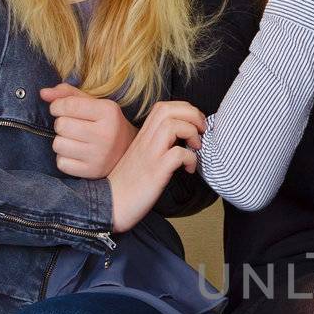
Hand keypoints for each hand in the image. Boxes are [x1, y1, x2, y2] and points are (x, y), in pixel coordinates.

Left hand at [40, 82, 137, 178]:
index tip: (61, 109)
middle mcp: (106, 134)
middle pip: (61, 125)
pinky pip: (62, 163)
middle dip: (61, 124)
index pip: (67, 105)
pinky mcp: (93, 172)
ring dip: (61, 141)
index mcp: (108, 112)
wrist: (128, 151)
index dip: (56, 106)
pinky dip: (64, 158)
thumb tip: (43, 93)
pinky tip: (76, 154)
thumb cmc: (104, 123)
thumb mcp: (93, 103)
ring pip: (58, 145)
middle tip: (72, 127)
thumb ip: (67, 94)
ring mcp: (100, 156)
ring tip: (74, 141)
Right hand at [105, 101, 206, 232]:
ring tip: (196, 148)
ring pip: (173, 125)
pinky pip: (178, 154)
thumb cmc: (130, 184)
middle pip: (169, 110)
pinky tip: (188, 169)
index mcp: (143, 135)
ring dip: (192, 133)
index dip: (185, 110)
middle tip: (201, 131)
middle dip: (192, 114)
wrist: (111, 205)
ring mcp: (150, 155)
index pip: (164, 107)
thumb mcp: (143, 157)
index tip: (194, 125)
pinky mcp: (155, 172)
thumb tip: (182, 140)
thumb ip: (157, 144)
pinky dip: (190, 158)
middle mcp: (145, 140)